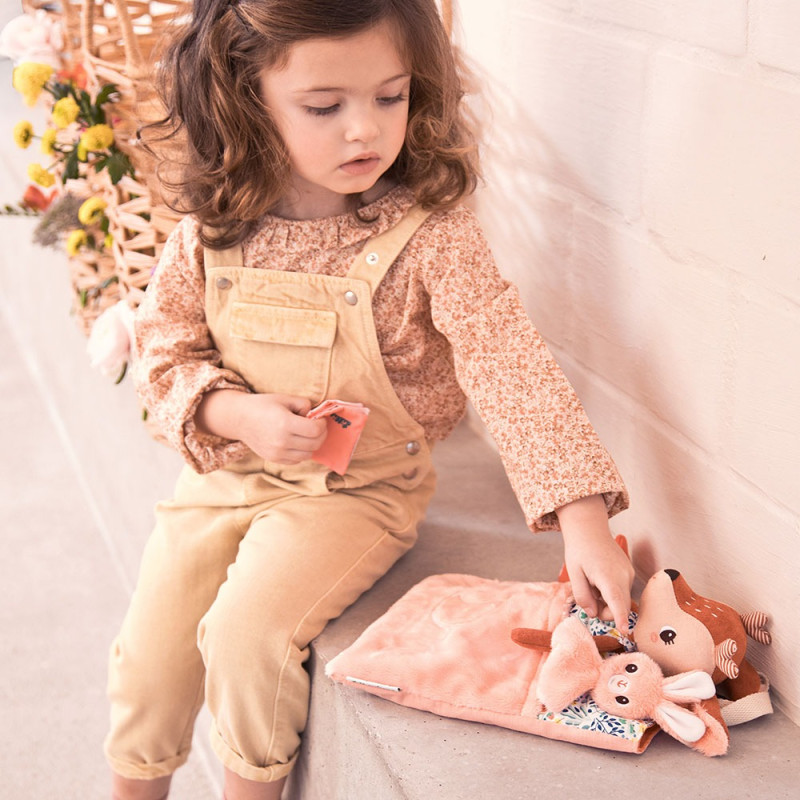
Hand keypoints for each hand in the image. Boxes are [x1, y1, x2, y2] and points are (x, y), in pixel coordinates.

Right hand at [195, 390, 327, 463]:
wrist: (239, 419)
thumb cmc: (263, 405)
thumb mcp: (285, 398)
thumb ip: (304, 405)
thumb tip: (316, 417)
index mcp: (285, 423)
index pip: (316, 430)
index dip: (323, 424)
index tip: (320, 419)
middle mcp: (281, 441)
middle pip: (315, 444)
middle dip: (321, 435)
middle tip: (318, 427)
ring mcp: (277, 453)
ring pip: (308, 455)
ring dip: (312, 445)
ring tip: (307, 434)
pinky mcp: (274, 459)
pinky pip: (297, 460)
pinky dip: (301, 452)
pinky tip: (297, 442)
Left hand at [556, 495, 633, 631]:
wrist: (589, 529)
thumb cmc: (579, 550)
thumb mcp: (574, 573)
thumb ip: (582, 596)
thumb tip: (593, 614)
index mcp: (607, 575)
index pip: (616, 601)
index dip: (620, 617)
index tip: (625, 631)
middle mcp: (623, 575)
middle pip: (619, 606)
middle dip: (605, 611)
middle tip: (588, 597)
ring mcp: (628, 573)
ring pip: (621, 599)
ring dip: (607, 601)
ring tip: (592, 583)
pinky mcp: (629, 572)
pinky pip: (622, 591)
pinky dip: (611, 592)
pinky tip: (600, 578)